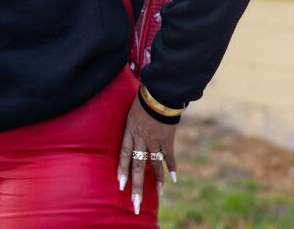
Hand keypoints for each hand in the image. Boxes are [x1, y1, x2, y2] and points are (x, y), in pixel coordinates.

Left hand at [117, 95, 177, 214]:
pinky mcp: (167, 138)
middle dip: (136, 185)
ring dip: (157, 180)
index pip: (123, 154)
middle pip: (137, 165)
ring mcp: (154, 139)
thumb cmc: (142, 100)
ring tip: (159, 193)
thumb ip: (130, 127)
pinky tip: (173, 178)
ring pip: (154, 164)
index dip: (121, 170)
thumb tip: (130, 136)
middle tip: (136, 202)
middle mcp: (140, 138)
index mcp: (129, 131)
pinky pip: (169, 155)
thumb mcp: (131, 113)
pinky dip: (172, 167)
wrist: (158, 92)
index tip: (120, 185)